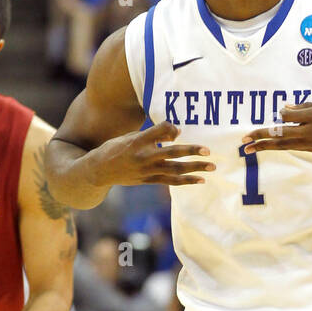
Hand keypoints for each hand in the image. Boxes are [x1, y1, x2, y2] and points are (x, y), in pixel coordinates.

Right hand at [83, 120, 214, 186]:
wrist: (99, 170)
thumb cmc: (116, 148)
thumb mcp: (130, 136)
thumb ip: (153, 134)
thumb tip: (177, 132)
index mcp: (138, 140)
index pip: (160, 130)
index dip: (171, 129)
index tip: (179, 130)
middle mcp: (144, 156)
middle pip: (173, 153)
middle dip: (191, 152)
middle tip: (208, 150)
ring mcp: (147, 170)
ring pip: (176, 169)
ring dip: (195, 168)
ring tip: (212, 167)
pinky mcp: (149, 180)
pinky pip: (172, 181)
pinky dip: (187, 181)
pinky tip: (201, 179)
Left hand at [241, 98, 311, 154]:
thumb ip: (307, 106)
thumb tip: (286, 108)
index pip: (289, 115)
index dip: (283, 114)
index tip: (281, 113)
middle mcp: (311, 132)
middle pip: (280, 134)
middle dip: (260, 136)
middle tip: (243, 139)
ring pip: (283, 145)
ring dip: (264, 146)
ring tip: (248, 148)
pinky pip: (292, 147)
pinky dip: (278, 147)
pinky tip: (268, 147)